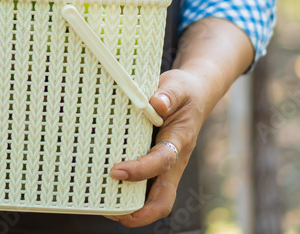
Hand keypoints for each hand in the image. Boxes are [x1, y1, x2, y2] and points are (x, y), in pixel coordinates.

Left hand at [104, 69, 209, 227]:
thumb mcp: (177, 86)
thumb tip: (156, 103)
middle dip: (141, 212)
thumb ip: (167, 95)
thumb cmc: (184, 92)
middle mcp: (174, 160)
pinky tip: (107, 188)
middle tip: (111, 212)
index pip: (161, 162)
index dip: (140, 170)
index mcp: (179, 141)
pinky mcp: (157, 164)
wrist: (196, 94)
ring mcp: (166, 166)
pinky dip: (130, 193)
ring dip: (133, 208)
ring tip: (103, 206)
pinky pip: (147, 186)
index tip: (116, 171)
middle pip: (164, 198)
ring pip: (155, 197)